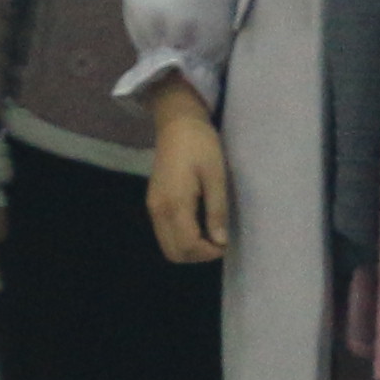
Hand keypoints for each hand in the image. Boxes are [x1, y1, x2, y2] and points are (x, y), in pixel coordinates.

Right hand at [144, 91, 231, 264]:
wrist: (177, 124)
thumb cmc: (201, 145)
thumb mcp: (216, 176)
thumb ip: (217, 210)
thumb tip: (220, 241)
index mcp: (175, 204)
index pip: (187, 246)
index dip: (208, 253)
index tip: (226, 243)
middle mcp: (159, 211)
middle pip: (174, 252)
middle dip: (198, 255)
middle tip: (219, 241)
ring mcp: (153, 207)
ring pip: (167, 245)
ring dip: (189, 248)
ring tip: (211, 234)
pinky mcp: (153, 203)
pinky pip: (164, 233)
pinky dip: (181, 238)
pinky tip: (199, 225)